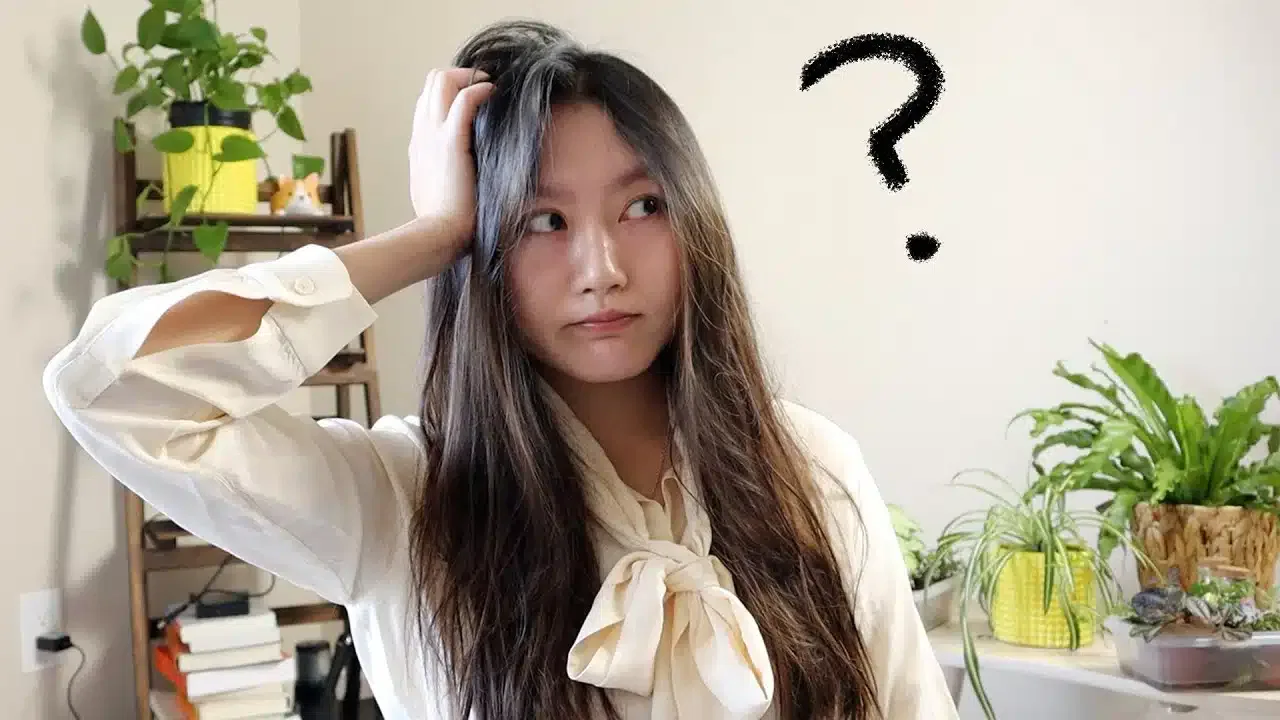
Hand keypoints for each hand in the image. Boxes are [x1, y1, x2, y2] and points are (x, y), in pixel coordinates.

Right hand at [408, 67, 494, 254]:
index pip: (428, 103)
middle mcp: (422, 134)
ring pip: (441, 81)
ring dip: (469, 76)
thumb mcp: (439, 196)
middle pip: (432, 82)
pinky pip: (463, 99)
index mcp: (419, 147)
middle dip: (461, 76)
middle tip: (486, 87)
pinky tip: (494, 94)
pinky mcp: (450, 141)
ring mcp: (432, 135)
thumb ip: (447, 179)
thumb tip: (465, 180)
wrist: (438, 237)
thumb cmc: (445, 227)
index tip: (475, 101)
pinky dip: (479, 89)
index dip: (451, 95)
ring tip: (491, 86)